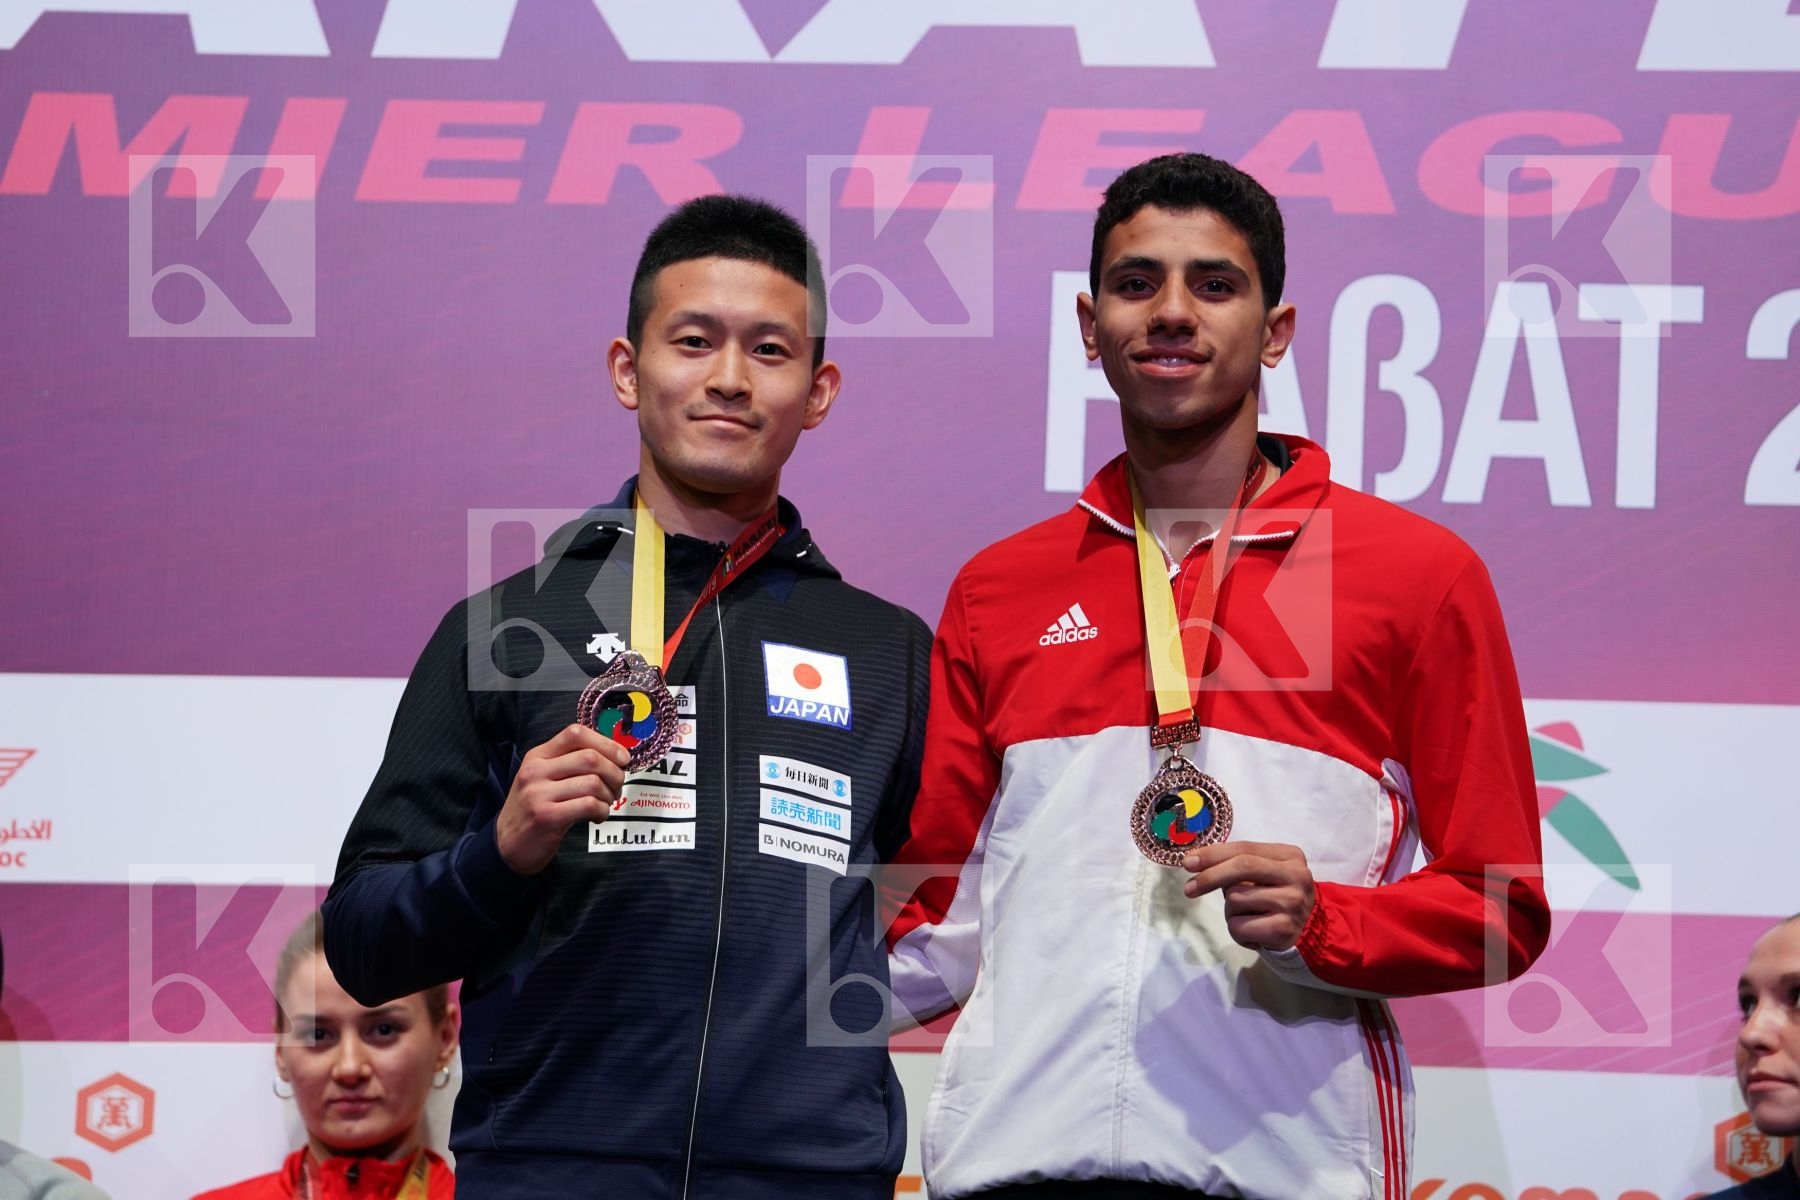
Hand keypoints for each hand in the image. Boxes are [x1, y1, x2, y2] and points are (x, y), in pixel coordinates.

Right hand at [496, 724, 630, 875]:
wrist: (506, 844)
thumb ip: (570, 763)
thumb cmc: (533, 809)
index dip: (606, 743)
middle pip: (590, 757)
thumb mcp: (543, 778)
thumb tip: (614, 755)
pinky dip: (602, 810)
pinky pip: (589, 805)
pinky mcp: (547, 817)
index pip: (575, 733)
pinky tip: (598, 816)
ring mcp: (539, 794)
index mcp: (538, 756)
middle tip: (616, 786)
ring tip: (605, 803)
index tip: (622, 758)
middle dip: (614, 772)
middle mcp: (536, 771)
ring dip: (609, 795)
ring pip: (593, 782)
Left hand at [1181, 842, 1315, 951]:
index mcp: (1290, 856)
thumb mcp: (1268, 872)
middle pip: (1242, 867)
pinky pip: (1238, 926)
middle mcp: (1296, 876)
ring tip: (1247, 916)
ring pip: (1235, 900)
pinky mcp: (1283, 929)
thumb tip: (1196, 861)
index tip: (1188, 862)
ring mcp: (1292, 903)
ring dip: (1229, 910)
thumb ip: (1240, 863)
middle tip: (1189, 889)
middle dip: (1209, 876)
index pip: (1244, 848)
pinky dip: (1236, 931)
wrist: (1311, 932)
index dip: (1213, 854)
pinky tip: (1252, 932)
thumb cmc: (1279, 897)